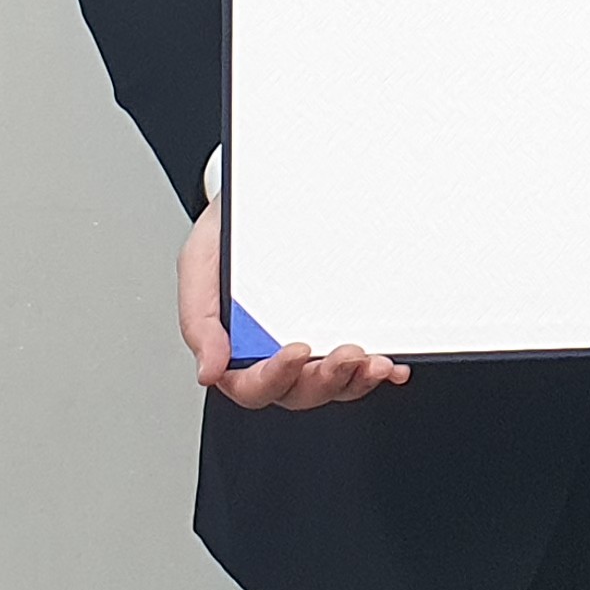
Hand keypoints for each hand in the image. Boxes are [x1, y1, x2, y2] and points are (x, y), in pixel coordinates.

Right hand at [177, 197, 408, 409]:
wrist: (259, 198)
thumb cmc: (226, 236)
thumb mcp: (200, 265)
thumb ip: (199, 320)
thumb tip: (208, 371)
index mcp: (236, 348)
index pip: (252, 384)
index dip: (274, 377)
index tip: (295, 350)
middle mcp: (274, 354)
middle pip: (299, 391)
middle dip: (325, 380)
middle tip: (346, 355)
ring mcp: (311, 345)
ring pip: (333, 385)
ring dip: (355, 380)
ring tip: (375, 363)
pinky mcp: (338, 331)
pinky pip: (359, 365)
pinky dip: (376, 371)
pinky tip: (391, 366)